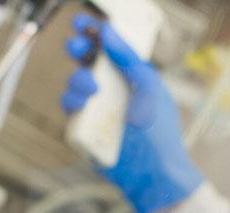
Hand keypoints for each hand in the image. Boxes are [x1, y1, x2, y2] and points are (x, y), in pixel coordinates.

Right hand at [63, 14, 203, 212]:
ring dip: (78, 80)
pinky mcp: (84, 131)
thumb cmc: (159, 132)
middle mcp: (112, 92)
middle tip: (78, 47)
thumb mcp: (149, 87)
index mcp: (130, 78)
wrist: (153, 173)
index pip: (109, 49)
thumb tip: (108, 31)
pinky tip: (86, 105)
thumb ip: (129, 58)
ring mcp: (97, 111)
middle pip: (85, 63)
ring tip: (91, 89)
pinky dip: (74, 103)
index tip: (83, 23)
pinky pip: (70, 110)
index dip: (94, 34)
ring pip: (74, 85)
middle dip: (78, 50)